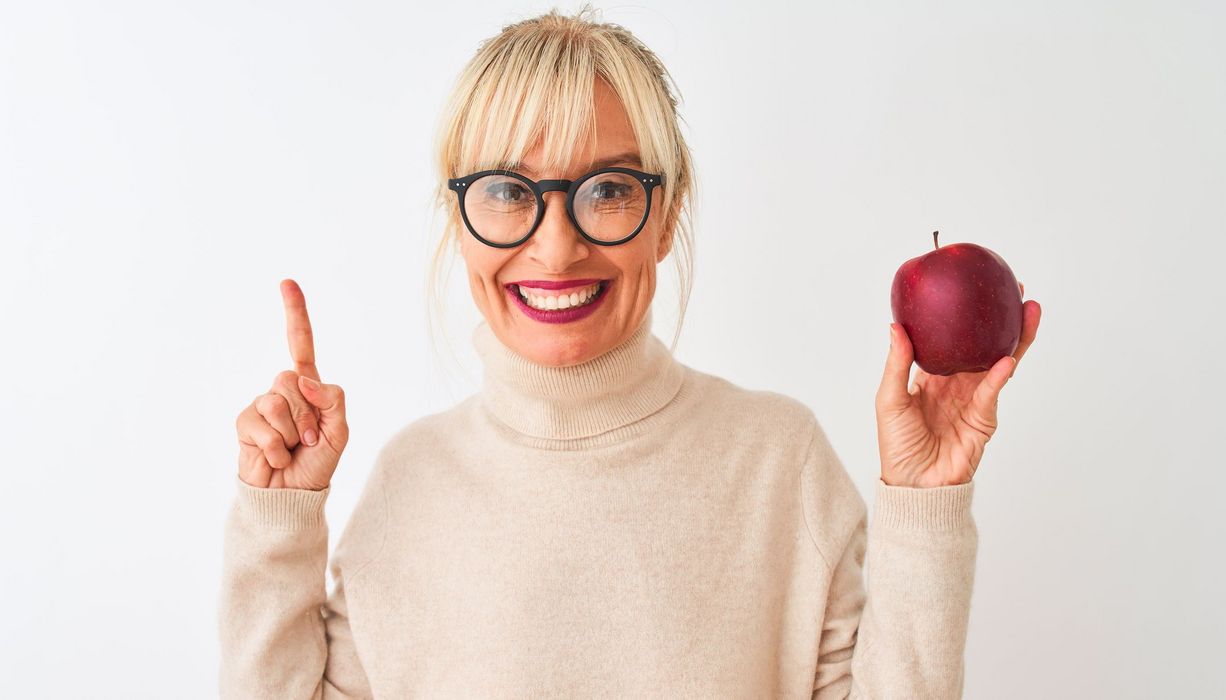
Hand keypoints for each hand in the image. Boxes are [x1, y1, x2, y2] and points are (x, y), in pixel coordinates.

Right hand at [234, 279, 348, 489]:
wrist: (291, 495)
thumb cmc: (316, 463)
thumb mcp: (339, 432)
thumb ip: (333, 401)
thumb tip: (305, 380)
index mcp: (309, 388)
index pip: (300, 345)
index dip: (295, 314)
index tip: (287, 283)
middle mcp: (284, 391)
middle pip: (293, 379)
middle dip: (307, 414)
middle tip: (309, 440)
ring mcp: (262, 406)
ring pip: (278, 401)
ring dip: (292, 432)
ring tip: (292, 449)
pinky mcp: (245, 423)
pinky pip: (262, 423)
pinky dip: (276, 447)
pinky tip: (276, 457)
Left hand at [874, 281, 1040, 486]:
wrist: (914, 484)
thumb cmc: (897, 445)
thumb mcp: (889, 398)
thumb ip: (896, 363)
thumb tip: (895, 326)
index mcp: (933, 376)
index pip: (953, 340)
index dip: (966, 318)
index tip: (975, 290)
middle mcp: (958, 383)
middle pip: (985, 345)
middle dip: (1001, 319)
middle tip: (1015, 289)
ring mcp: (975, 399)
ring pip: (1000, 362)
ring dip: (1015, 338)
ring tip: (1028, 312)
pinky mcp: (985, 418)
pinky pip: (993, 390)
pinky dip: (1000, 374)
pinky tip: (1007, 357)